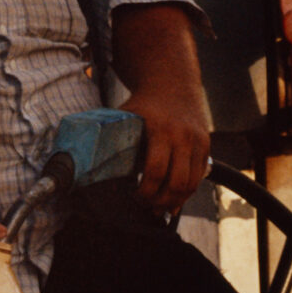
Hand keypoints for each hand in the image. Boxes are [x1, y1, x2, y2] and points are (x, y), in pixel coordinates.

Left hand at [109, 4, 210, 215]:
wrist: (172, 83)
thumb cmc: (143, 105)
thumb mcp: (126, 116)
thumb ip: (112, 139)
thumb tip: (85, 165)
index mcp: (159, 129)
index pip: (154, 170)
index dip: (144, 191)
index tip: (134, 198)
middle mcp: (182, 135)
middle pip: (175, 182)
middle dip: (160, 201)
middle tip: (147, 207)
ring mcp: (197, 140)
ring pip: (190, 183)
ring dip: (175, 201)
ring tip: (160, 209)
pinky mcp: (206, 145)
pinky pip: (199, 177)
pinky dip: (187, 192)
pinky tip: (174, 200)